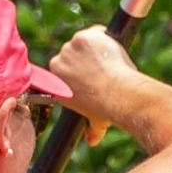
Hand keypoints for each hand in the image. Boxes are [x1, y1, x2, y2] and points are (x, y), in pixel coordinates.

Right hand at [47, 25, 146, 146]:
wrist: (116, 93)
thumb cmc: (104, 108)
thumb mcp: (95, 122)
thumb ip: (92, 129)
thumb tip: (93, 140)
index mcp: (55, 80)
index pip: (65, 67)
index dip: (79, 69)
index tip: (91, 73)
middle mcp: (58, 62)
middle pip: (73, 52)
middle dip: (86, 57)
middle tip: (103, 67)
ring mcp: (70, 47)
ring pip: (85, 40)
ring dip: (95, 46)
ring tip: (109, 60)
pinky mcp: (84, 36)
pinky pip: (97, 32)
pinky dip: (105, 36)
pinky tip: (112, 47)